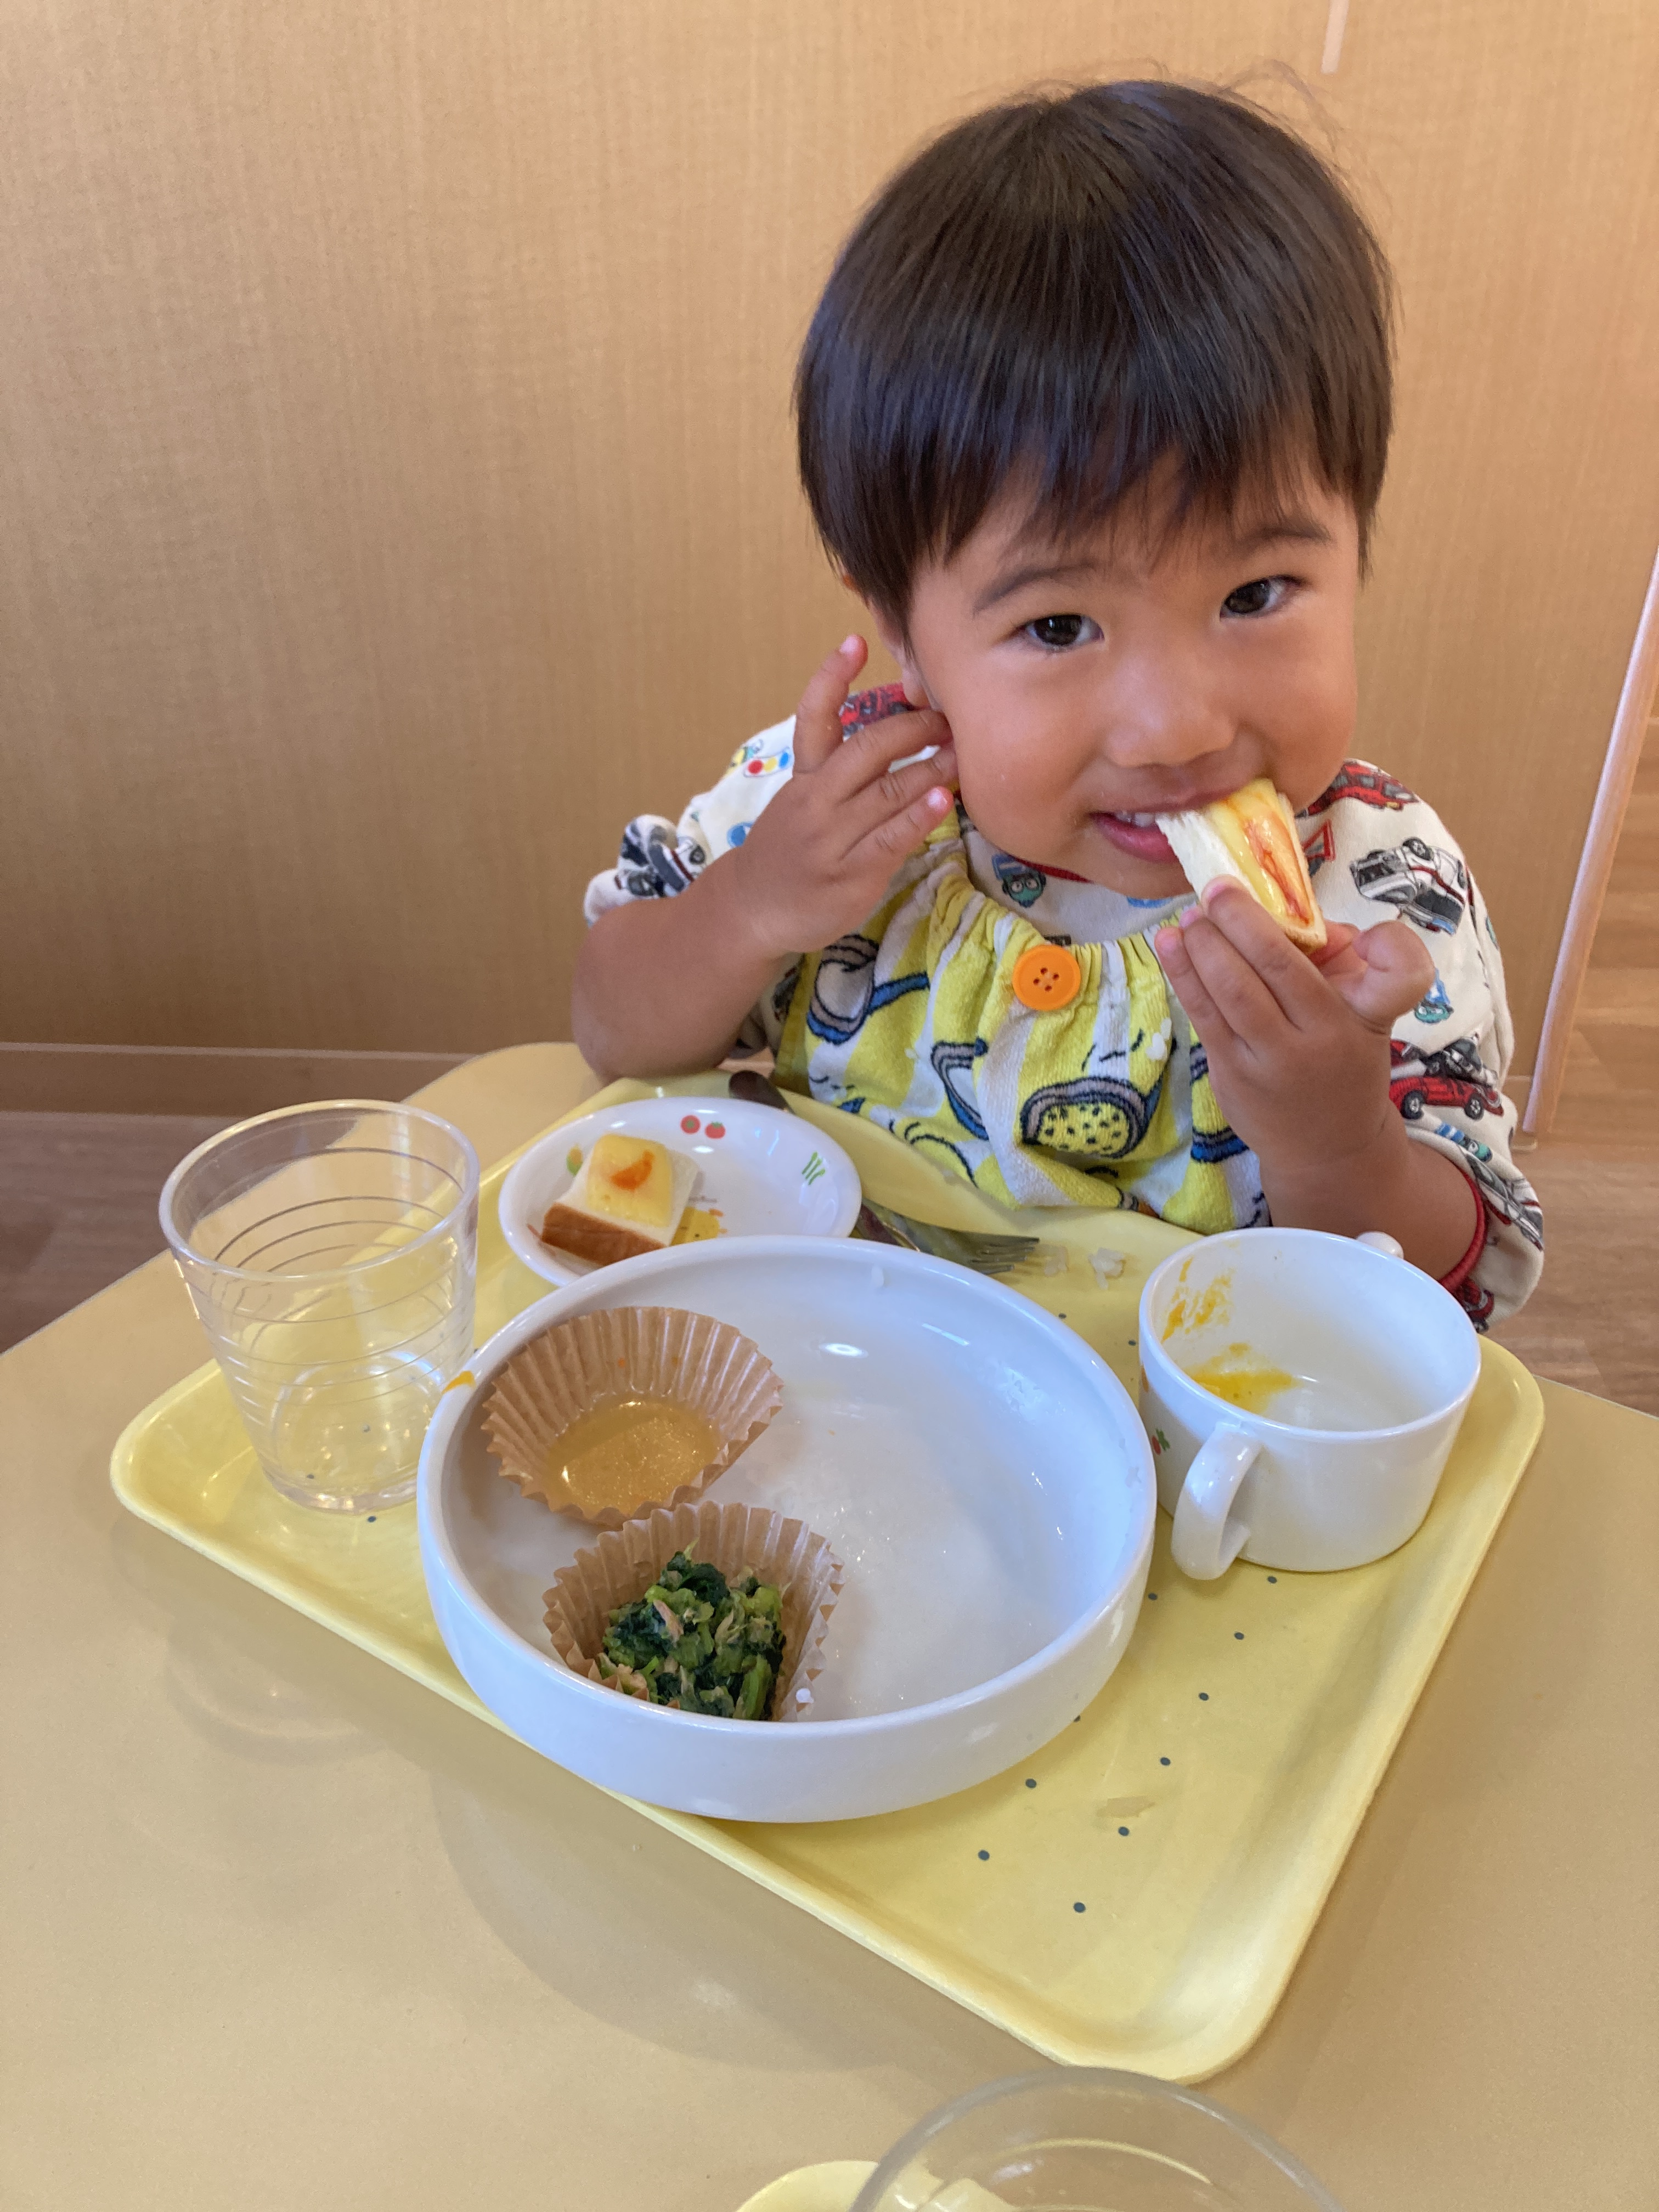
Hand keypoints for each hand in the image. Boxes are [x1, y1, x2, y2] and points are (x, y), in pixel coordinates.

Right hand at [727, 636, 956, 961]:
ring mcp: (832, 839)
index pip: (813, 718)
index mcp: (803, 777)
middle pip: (864, 749)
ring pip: (885, 792)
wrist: (753, 909)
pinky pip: (891, 838)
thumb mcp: (803, 801)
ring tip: (960, 752)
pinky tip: (944, 800)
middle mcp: (815, 802)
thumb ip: (842, 771)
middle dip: (910, 727)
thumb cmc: (790, 850)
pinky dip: (919, 816)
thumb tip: (901, 732)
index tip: (855, 641)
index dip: (832, 677)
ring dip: (929, 768)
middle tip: (947, 716)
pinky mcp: (851, 874)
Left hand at [1153, 885, 1433, 1179]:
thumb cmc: (1344, 1059)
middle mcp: (1317, 1039)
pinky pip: (1205, 1016)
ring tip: (1188, 916)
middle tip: (1214, 889)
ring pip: (1232, 993)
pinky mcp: (1231, 1075)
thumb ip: (1341, 960)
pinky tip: (1170, 945)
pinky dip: (1185, 976)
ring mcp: (1269, 1060)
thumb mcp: (1367, 1012)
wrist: (1327, 1147)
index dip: (1326, 934)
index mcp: (1359, 1017)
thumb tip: (1292, 915)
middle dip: (1238, 922)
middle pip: (1274, 969)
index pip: (1376, 975)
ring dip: (1203, 947)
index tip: (1279, 897)